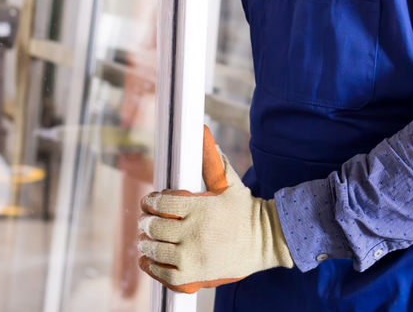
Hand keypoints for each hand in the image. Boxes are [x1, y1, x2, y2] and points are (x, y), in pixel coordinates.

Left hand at [137, 127, 292, 293]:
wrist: (267, 241)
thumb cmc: (247, 212)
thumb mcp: (231, 184)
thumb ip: (214, 163)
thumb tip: (206, 137)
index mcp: (199, 208)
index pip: (163, 202)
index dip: (151, 201)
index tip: (148, 202)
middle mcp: (193, 232)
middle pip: (156, 226)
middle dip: (146, 222)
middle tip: (145, 221)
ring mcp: (193, 255)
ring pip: (157, 250)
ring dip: (146, 244)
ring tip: (145, 240)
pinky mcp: (196, 274)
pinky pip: (165, 274)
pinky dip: (152, 268)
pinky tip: (147, 261)